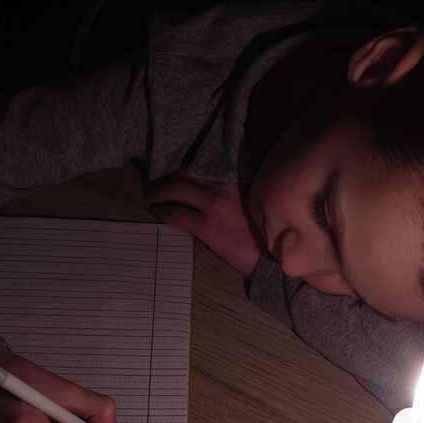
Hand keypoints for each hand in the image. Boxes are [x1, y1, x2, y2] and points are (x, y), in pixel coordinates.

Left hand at [145, 173, 262, 275]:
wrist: (273, 256)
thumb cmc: (267, 233)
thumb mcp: (256, 202)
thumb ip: (238, 192)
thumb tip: (215, 191)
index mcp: (237, 180)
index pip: (204, 165)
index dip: (186, 168)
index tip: (177, 170)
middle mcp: (224, 187)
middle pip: (186, 173)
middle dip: (167, 176)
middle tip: (156, 181)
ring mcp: (214, 205)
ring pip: (175, 189)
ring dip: (158, 191)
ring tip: (150, 195)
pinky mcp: (206, 226)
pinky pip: (176, 214)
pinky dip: (162, 211)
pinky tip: (156, 212)